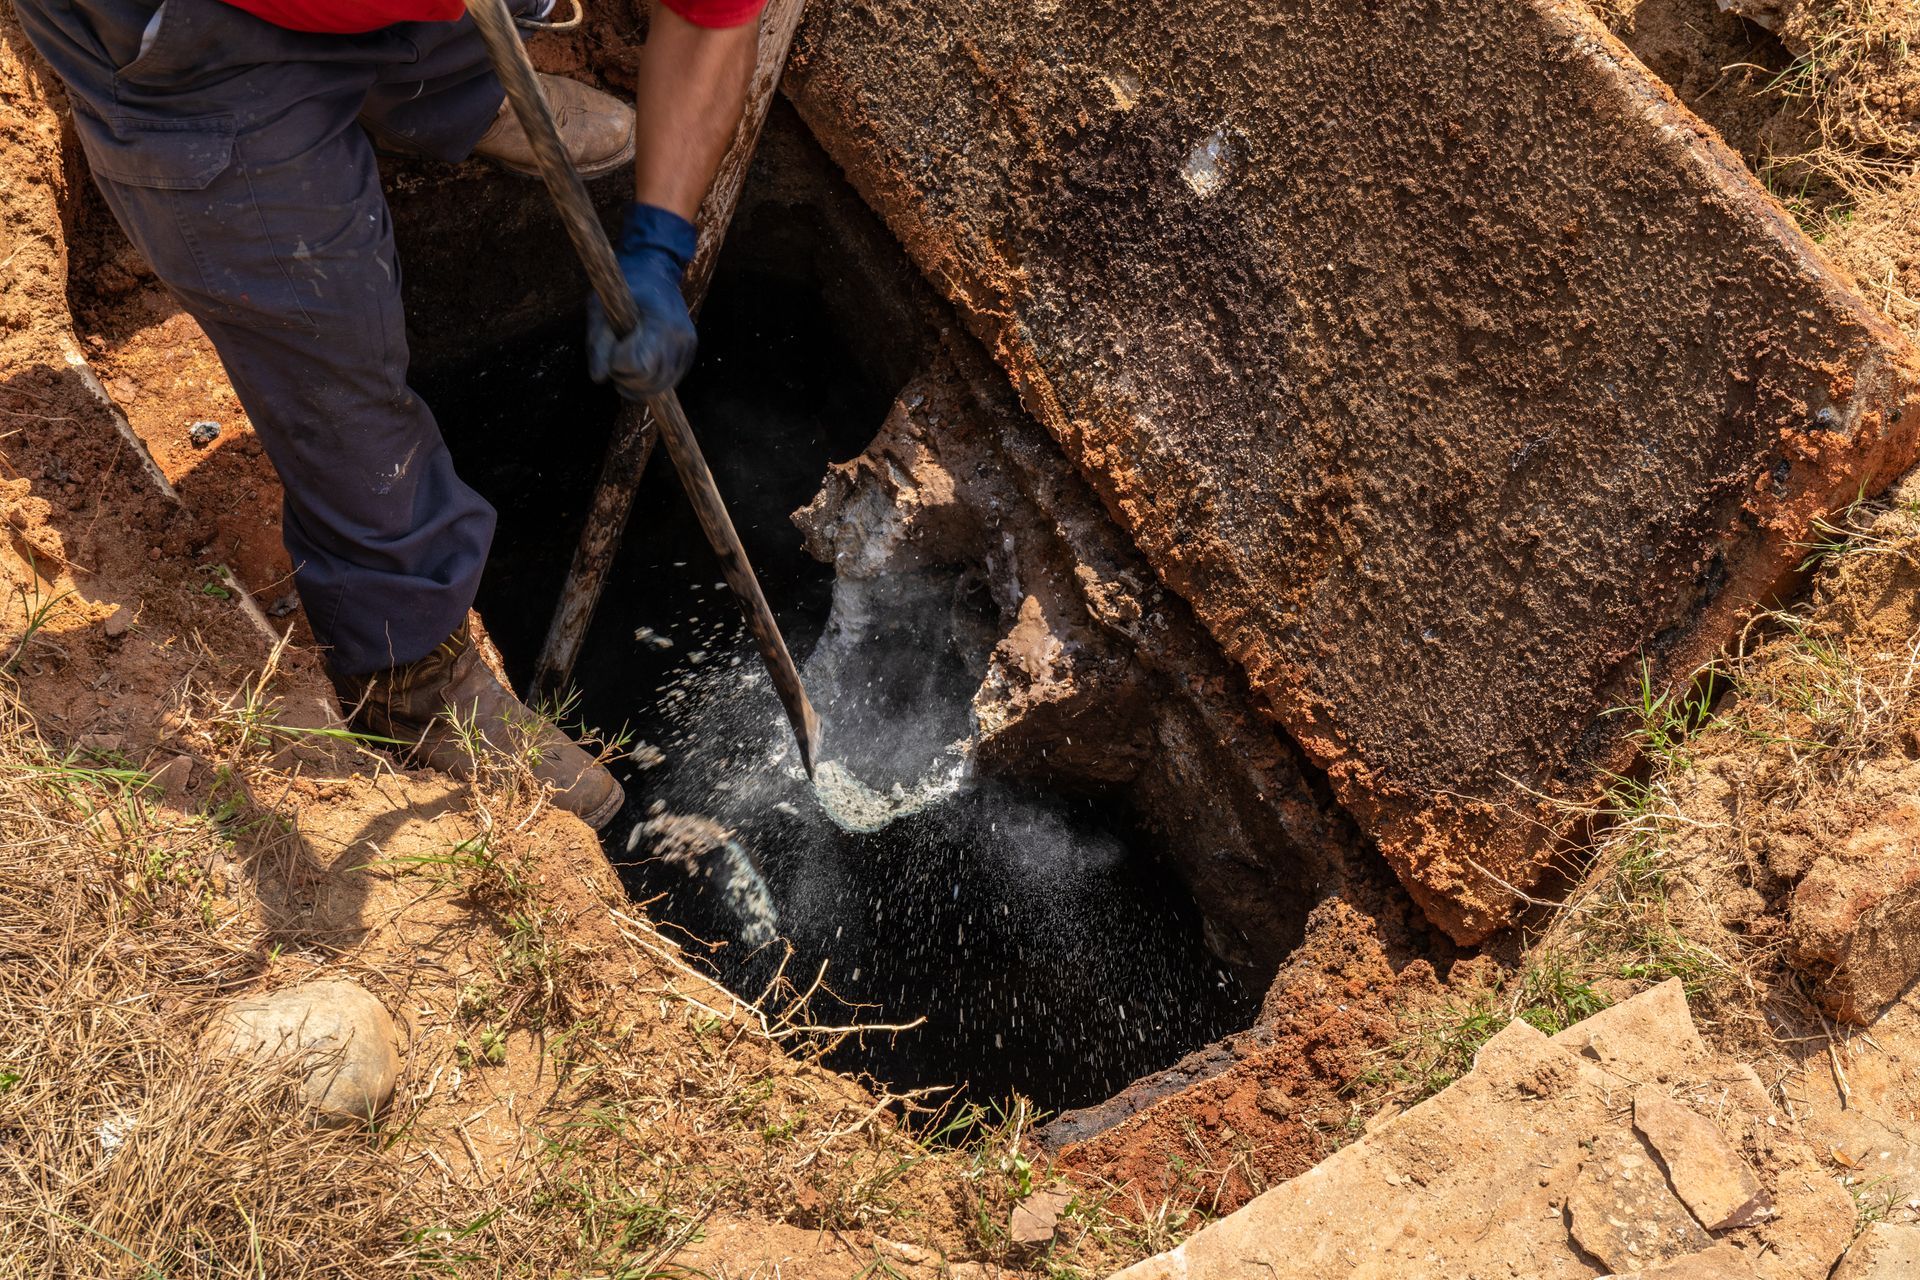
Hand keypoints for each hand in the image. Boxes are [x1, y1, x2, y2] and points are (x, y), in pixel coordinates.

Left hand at [587, 202, 698, 399]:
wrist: (655, 270)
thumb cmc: (624, 286)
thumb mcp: (600, 307)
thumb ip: (597, 343)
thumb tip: (598, 378)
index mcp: (661, 322)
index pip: (639, 365)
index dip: (618, 364)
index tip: (611, 349)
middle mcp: (681, 337)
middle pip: (651, 381)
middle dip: (626, 378)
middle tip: (614, 359)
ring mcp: (688, 347)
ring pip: (661, 387)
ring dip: (637, 384)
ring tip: (624, 365)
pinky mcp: (689, 354)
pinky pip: (669, 382)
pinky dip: (650, 382)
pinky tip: (638, 368)